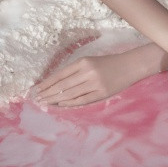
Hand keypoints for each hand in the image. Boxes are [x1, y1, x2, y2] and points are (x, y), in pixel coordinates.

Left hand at [30, 51, 154, 106]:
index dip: (47, 83)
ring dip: (55, 99)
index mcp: (83, 62)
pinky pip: (82, 100)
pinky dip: (70, 103)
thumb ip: (76, 71)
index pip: (60, 74)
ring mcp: (95, 84)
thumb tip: (57, 83)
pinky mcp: (101, 94)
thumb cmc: (109, 63)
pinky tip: (60, 105)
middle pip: (63, 85)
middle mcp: (88, 72)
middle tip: (37, 99)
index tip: (37, 89)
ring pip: (70, 94)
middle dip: (48, 93)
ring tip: (45, 103)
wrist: (130, 66)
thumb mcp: (91, 61)